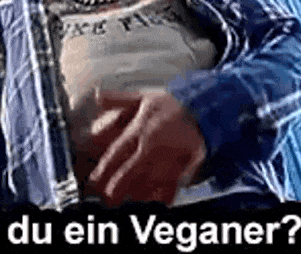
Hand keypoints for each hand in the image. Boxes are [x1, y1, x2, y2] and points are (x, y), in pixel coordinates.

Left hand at [85, 89, 205, 205]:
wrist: (205, 110)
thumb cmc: (173, 106)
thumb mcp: (143, 97)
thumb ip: (118, 99)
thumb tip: (97, 96)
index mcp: (139, 129)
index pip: (117, 153)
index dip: (104, 170)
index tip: (95, 181)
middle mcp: (151, 146)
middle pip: (129, 173)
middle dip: (117, 188)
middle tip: (108, 199)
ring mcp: (167, 159)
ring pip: (147, 183)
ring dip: (136, 195)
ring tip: (128, 203)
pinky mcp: (183, 167)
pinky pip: (171, 187)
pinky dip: (162, 197)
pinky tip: (155, 203)